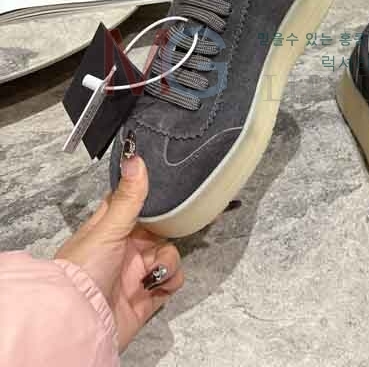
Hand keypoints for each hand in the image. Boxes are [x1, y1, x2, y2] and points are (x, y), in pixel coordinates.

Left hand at [55, 156, 183, 351]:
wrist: (82, 322)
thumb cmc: (82, 272)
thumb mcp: (107, 229)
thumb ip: (128, 197)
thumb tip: (135, 158)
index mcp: (111, 228)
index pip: (136, 203)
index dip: (153, 197)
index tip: (171, 190)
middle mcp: (126, 247)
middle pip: (161, 229)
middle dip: (169, 231)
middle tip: (167, 233)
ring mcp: (137, 271)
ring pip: (169, 253)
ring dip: (168, 261)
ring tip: (154, 271)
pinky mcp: (149, 294)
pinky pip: (173, 280)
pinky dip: (171, 281)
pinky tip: (157, 284)